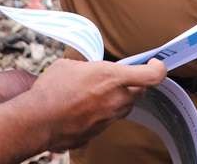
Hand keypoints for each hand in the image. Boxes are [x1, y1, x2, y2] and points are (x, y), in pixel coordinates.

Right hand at [24, 59, 166, 151]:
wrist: (38, 120)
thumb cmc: (52, 89)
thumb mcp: (71, 64)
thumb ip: (89, 66)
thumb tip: (91, 69)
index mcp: (112, 77)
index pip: (152, 76)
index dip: (158, 69)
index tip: (156, 65)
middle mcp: (116, 99)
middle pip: (139, 92)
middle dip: (133, 84)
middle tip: (119, 77)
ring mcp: (109, 118)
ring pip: (124, 107)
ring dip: (117, 99)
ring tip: (97, 93)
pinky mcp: (99, 132)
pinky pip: (108, 120)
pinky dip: (102, 113)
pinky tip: (84, 108)